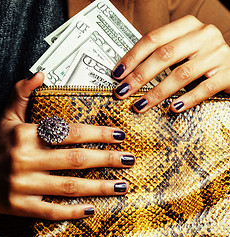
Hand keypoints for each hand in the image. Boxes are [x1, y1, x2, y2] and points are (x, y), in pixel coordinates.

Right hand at [0, 72, 134, 219]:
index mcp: (26, 135)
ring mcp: (22, 186)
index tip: (119, 135)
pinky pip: (51, 211)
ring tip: (121, 185)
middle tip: (129, 159)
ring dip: (99, 187)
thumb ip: (22, 94)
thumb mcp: (5, 116)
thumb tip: (39, 74)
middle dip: (107, 159)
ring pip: (69, 187)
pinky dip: (73, 212)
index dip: (98, 134)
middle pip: (76, 159)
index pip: (71, 133)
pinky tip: (93, 209)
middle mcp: (25, 159)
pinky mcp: (19, 206)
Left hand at [113, 15, 229, 112]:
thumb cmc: (201, 57)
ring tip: (140, 105)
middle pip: (164, 56)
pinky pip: (204, 89)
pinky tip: (172, 108)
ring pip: (181, 74)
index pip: (153, 39)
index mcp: (187, 27)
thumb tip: (129, 72)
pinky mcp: (228, 73)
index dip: (132, 57)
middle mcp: (203, 36)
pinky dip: (186, 100)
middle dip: (139, 76)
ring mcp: (217, 54)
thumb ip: (161, 54)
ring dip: (157, 93)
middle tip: (123, 91)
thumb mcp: (183, 48)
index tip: (118, 73)